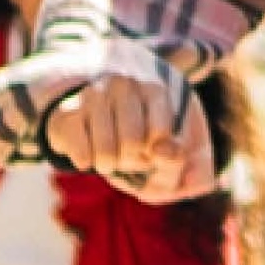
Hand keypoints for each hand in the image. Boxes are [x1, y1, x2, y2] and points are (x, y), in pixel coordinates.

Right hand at [40, 68, 208, 198]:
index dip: (161, 154)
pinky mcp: (65, 113)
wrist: (99, 101)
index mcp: (156, 88)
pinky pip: (81, 157)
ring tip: (111, 153)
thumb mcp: (182, 139)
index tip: (156, 147)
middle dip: (135, 161)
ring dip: (110, 165)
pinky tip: (89, 151)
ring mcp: (92, 96)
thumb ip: (198, 162)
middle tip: (131, 152)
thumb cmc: (149, 126)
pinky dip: (87, 163)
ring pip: (106, 155)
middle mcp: (123, 85)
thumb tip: (198, 179)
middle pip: (133, 146)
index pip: (163, 136)